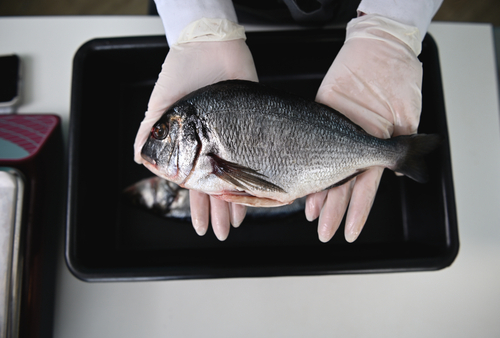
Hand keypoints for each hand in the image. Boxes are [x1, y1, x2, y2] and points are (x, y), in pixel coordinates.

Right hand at [134, 37, 257, 240]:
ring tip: (237, 223)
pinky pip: (255, 157)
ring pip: (236, 176)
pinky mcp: (251, 126)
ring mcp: (232, 138)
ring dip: (236, 201)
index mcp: (189, 145)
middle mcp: (211, 145)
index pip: (193, 183)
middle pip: (216, 185)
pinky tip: (260, 194)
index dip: (196, 205)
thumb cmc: (181, 72)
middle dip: (218, 211)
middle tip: (222, 233)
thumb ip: (149, 133)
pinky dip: (257, 176)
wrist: (209, 45)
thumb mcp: (161, 105)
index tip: (201, 226)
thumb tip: (141, 161)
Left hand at [305, 14, 422, 242]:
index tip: (350, 231)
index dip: (358, 211)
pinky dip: (300, 159)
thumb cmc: (399, 78)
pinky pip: (306, 141)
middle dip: (334, 210)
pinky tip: (293, 176)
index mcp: (374, 150)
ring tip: (310, 214)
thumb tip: (408, 169)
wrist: (379, 49)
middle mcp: (351, 146)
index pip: (365, 188)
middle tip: (324, 231)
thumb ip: (404, 144)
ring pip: (322, 166)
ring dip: (316, 191)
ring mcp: (333, 132)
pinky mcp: (319, 115)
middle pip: (341, 185)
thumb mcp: (407, 114)